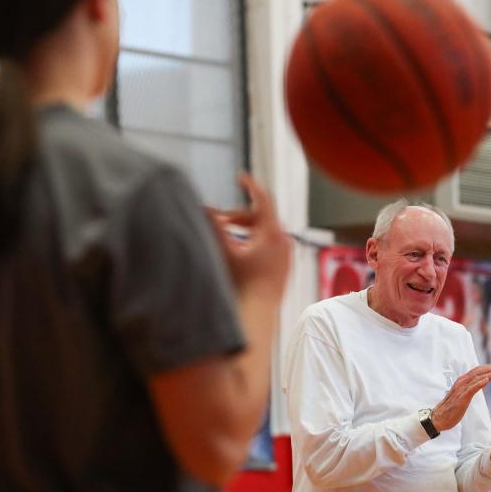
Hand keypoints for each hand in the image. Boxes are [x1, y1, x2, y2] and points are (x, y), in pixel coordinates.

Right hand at [207, 174, 290, 303]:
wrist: (257, 314)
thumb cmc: (241, 284)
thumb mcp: (226, 251)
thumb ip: (215, 226)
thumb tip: (203, 207)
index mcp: (273, 233)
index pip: (263, 199)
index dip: (250, 185)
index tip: (240, 177)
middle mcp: (284, 241)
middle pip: (260, 217)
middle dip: (237, 215)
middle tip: (218, 218)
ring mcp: (286, 254)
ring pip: (264, 231)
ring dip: (245, 229)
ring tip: (225, 234)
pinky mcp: (285, 265)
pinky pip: (270, 244)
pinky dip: (253, 240)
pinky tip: (238, 249)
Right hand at [430, 363, 490, 431]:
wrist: (438, 418)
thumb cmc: (450, 408)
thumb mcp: (463, 395)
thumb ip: (471, 388)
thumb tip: (482, 382)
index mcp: (462, 382)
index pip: (477, 371)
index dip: (488, 368)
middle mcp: (461, 383)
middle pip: (478, 372)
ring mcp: (461, 390)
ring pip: (476, 378)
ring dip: (488, 374)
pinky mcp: (461, 398)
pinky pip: (471, 389)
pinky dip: (479, 383)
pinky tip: (487, 380)